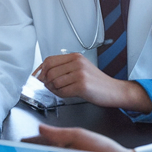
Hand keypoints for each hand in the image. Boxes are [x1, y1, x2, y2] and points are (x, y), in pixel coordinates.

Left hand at [33, 53, 151, 111]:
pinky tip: (66, 94)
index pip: (49, 60)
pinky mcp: (82, 86)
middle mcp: (77, 62)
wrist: (114, 90)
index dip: (40, 70)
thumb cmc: (96, 81)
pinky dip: (60, 95)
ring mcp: (80, 74)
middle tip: (50, 87)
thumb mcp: (80, 68)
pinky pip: (62, 91)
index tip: (37, 77)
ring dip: (53, 89)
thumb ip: (63, 68)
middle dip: (46, 81)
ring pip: (54, 82)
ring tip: (61, 91)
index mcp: (75, 56)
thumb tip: (42, 74)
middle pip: (49, 71)